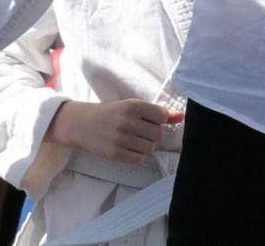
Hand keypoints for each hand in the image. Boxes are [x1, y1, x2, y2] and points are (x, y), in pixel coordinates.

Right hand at [48, 98, 180, 163]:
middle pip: (158, 135)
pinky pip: (139, 159)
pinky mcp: (115, 153)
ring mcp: (120, 139)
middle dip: (153, 134)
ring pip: (150, 148)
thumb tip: (182, 116)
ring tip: (134, 139)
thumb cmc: (111, 113)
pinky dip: (138, 155)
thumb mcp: (132, 106)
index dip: (159, 120)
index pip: (162, 116)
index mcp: (132, 106)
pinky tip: (129, 147)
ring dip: (146, 145)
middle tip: (141, 130)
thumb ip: (157, 112)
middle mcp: (127, 121)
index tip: (150, 120)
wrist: (81, 123)